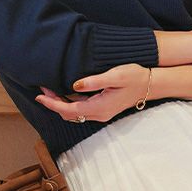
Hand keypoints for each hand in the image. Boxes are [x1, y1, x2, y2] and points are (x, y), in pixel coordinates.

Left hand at [35, 63, 151, 122]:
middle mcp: (99, 114)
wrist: (151, 85)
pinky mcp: (103, 109)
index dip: (52, 103)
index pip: (69, 109)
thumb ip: (94, 81)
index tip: (40, 95)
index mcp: (100, 107)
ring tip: (50, 89)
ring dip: (60, 103)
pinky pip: (81, 109)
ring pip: (74, 113)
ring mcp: (101, 113)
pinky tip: (66, 91)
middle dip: (53, 103)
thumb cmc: (135, 77)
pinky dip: (70, 102)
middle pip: (69, 114)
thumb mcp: (116, 76)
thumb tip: (75, 84)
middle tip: (42, 88)